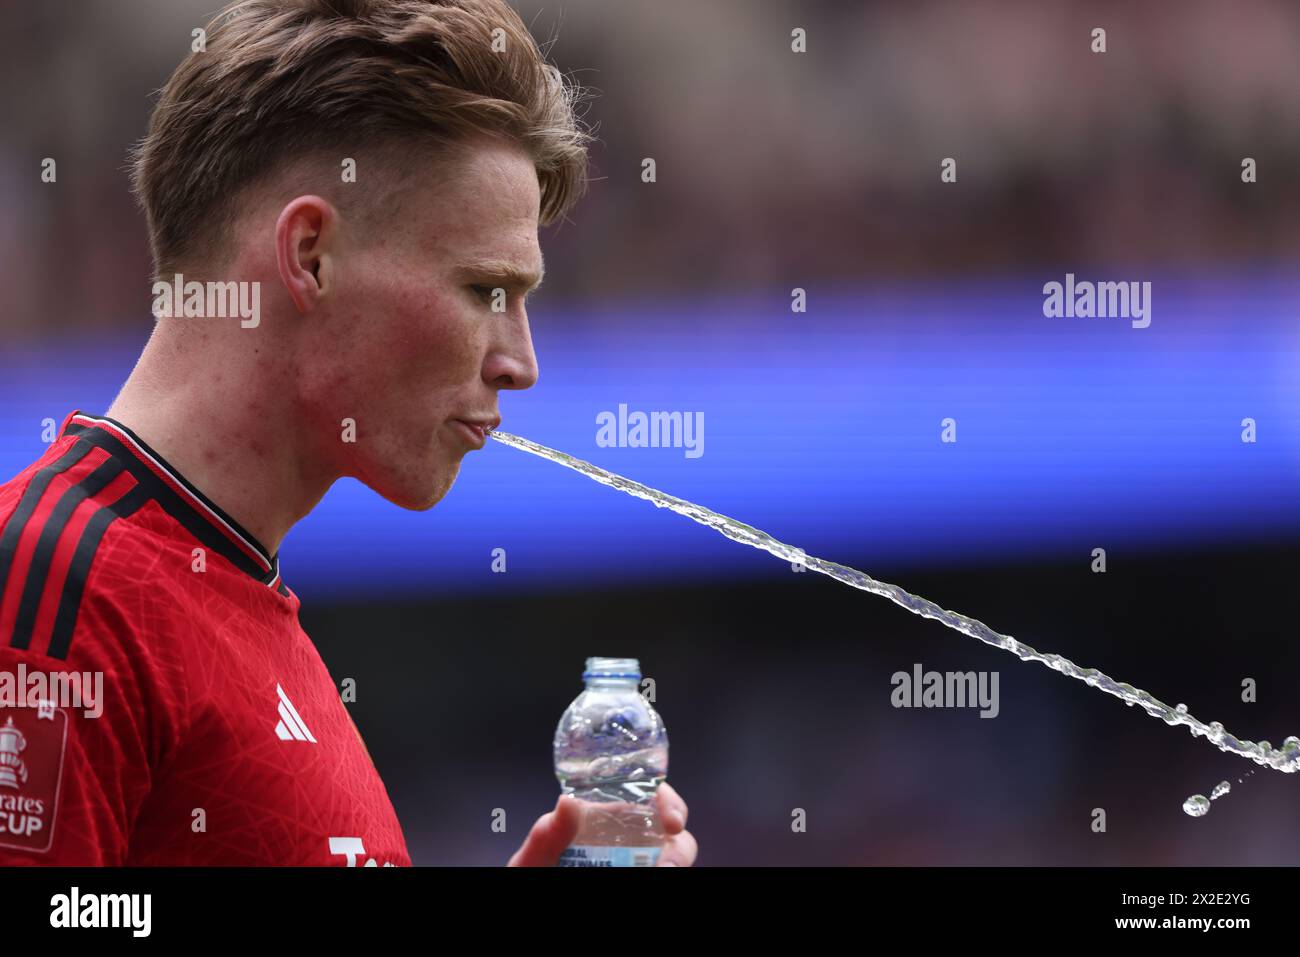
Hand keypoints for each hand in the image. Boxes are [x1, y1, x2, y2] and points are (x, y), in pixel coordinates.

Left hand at [507, 781, 697, 866]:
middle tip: (668, 863)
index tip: (673, 820)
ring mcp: (633, 864)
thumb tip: (567, 802)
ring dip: (677, 862)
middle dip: (678, 845)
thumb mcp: (534, 858)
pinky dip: (670, 874)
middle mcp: (624, 842)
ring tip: (662, 872)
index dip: (668, 802)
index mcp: (601, 820)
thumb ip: (546, 834)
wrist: (528, 922)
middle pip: (670, 833)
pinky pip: (667, 874)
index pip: (646, 796)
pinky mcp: (640, 878)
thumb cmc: (535, 874)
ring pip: (673, 858)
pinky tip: (656, 877)